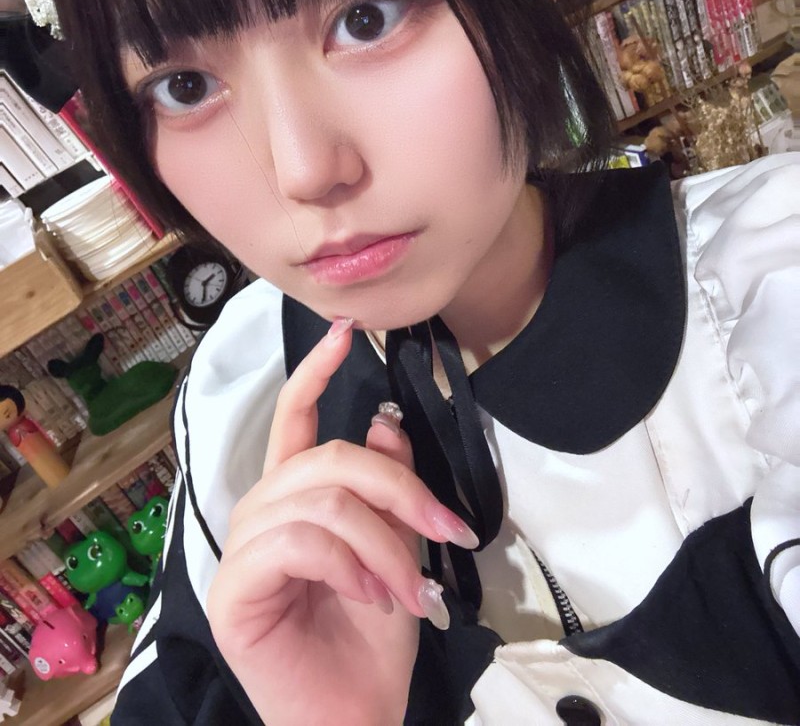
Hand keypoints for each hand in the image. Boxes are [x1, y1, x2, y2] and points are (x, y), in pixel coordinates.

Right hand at [207, 319, 475, 725]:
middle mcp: (261, 514)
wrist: (358, 716)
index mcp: (295, 498)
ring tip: (406, 586)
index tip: (349, 332)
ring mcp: (243, 554)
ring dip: (382, 542)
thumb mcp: (396, 547)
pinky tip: (371, 595)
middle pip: (325, 459)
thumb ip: (387, 487)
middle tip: (444, 528)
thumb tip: (387, 423)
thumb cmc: (373, 640)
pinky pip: (296, 543)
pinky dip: (349, 564)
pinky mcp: (235, 593)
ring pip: (320, 501)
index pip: (295, 419)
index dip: (319, 371)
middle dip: (396, 487)